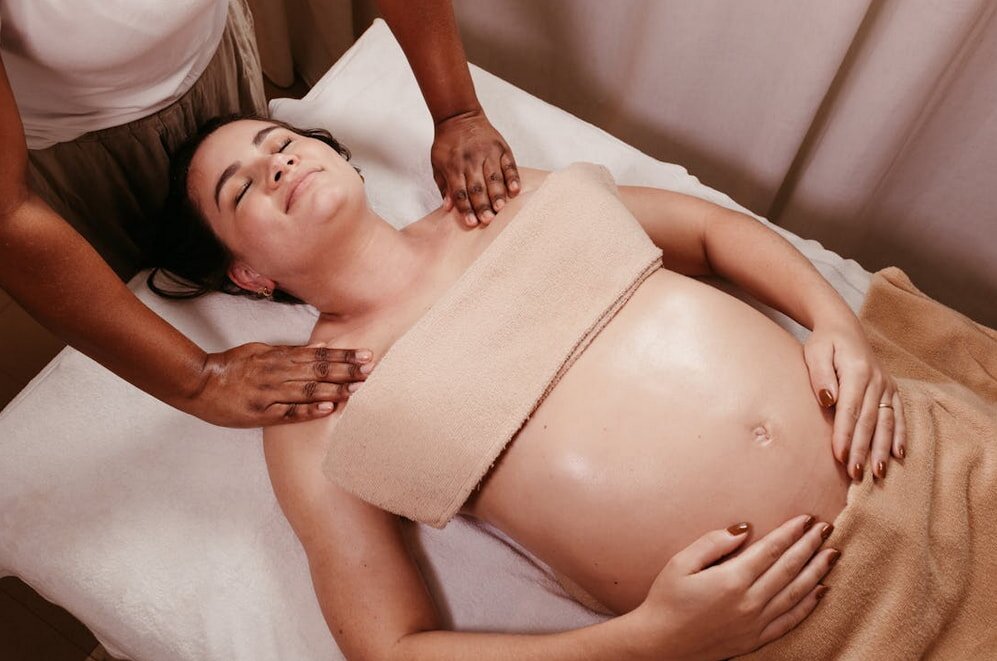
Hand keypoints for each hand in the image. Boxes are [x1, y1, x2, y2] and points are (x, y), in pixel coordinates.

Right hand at [184, 342, 372, 426]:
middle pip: (318, 371)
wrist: (199, 383)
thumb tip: (320, 348)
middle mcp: (277, 373)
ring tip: (358, 389)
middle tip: (371, 370)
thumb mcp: (261, 350)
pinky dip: (310, 410)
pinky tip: (328, 408)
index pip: (318, 355)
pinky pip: (289, 412)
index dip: (344, 356)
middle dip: (347, 371)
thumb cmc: (231, 367)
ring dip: (335, 389)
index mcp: (278, 357)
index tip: (365, 355)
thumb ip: (289, 351)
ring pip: (307, 391)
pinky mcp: (261, 414)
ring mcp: (269, 394)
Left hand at [431, 109, 519, 226]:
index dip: (466, 208)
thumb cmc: (447, 144)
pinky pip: (509, 164)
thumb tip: (448, 207)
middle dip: (483, 205)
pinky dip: (512, 177)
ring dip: (498, 194)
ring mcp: (488, 153)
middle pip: (478, 187)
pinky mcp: (501, 148)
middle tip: (488, 220)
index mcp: (454, 166)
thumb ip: (444, 186)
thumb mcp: (437, 163)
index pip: (460, 191)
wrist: (459, 116)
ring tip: (501, 208)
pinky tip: (515, 190)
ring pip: (494, 177)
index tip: (472, 222)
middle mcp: (471, 160)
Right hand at [628, 515, 838, 660]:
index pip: (770, 550)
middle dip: (810, 546)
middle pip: (789, 569)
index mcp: (731, 580)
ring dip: (817, 572)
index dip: (790, 533)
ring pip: (796, 593)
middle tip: (826, 528)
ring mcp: (755, 623)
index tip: (806, 518)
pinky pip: (790, 620)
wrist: (660, 644)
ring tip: (832, 554)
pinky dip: (809, 605)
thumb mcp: (681, 563)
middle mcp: (749, 602)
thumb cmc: (666, 600)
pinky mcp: (755, 638)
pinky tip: (821, 591)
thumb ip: (713, 543)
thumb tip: (744, 529)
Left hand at [804, 318, 907, 480]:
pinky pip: (898, 415)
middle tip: (855, 474)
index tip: (839, 456)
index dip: (845, 434)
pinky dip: (900, 435)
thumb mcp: (815, 353)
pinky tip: (898, 455)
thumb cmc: (824, 343)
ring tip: (877, 473)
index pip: (850, 409)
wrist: (843, 327)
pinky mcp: (891, 390)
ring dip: (882, 449)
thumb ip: (821, 376)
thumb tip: (828, 400)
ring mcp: (886, 386)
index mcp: (857, 371)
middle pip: (869, 421)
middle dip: (863, 449)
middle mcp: (876, 380)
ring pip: (886, 422)